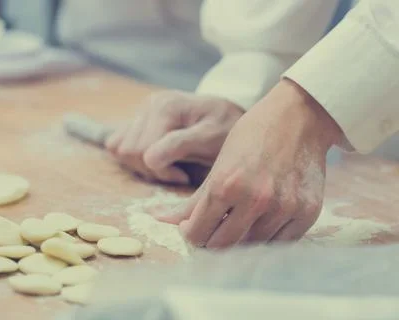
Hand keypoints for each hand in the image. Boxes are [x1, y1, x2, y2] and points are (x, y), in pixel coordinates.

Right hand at [105, 91, 243, 184]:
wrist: (228, 116)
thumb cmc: (225, 129)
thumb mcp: (212, 138)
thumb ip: (181, 145)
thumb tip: (150, 159)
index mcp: (165, 106)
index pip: (142, 151)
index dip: (162, 172)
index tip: (186, 176)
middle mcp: (148, 104)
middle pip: (128, 151)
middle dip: (152, 170)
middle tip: (178, 172)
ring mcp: (141, 110)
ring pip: (120, 149)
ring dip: (142, 165)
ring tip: (170, 165)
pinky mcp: (137, 119)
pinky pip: (118, 144)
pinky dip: (134, 157)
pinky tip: (159, 158)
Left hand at [158, 79, 343, 247]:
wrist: (299, 117)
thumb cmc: (252, 136)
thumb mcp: (218, 165)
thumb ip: (192, 200)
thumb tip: (162, 221)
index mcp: (226, 184)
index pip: (197, 233)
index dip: (190, 234)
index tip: (192, 228)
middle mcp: (255, 199)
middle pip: (221, 246)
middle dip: (210, 240)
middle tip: (212, 229)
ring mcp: (283, 208)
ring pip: (251, 247)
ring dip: (240, 239)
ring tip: (237, 222)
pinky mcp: (307, 213)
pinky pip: (281, 244)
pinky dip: (267, 238)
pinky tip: (260, 223)